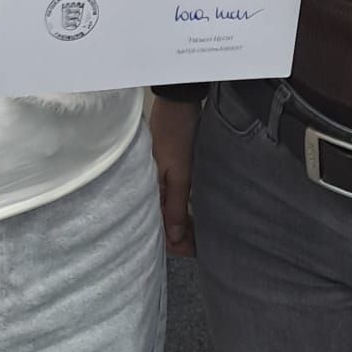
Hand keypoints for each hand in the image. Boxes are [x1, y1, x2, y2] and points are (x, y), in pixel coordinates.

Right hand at [149, 95, 201, 257]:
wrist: (178, 100)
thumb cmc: (176, 133)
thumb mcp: (179, 172)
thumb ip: (176, 205)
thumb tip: (175, 238)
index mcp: (148, 190)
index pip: (159, 229)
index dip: (177, 245)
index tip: (197, 251)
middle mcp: (151, 186)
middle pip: (163, 222)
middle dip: (180, 237)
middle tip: (203, 245)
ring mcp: (159, 176)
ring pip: (169, 209)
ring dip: (182, 222)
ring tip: (201, 232)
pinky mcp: (168, 167)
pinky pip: (173, 195)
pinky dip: (183, 206)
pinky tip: (194, 209)